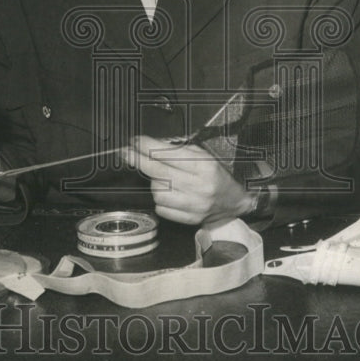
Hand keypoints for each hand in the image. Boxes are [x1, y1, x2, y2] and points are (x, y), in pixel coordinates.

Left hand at [123, 135, 251, 225]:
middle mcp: (199, 186)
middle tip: (126, 152)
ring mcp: (194, 204)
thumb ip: (178, 151)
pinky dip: (160, 200)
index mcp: (204, 166)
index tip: (135, 140)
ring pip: (158, 192)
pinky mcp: (188, 219)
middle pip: (159, 172)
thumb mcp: (203, 155)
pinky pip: (161, 208)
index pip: (169, 154)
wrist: (233, 202)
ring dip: (154, 183)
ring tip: (161, 177)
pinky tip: (168, 193)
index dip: (148, 147)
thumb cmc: (215, 175)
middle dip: (139, 160)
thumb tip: (149, 146)